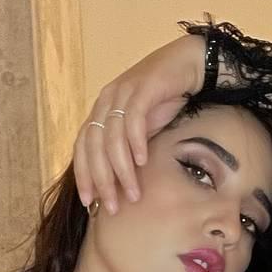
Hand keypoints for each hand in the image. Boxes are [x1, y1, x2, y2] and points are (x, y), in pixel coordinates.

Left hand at [74, 33, 207, 215]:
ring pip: (113, 137)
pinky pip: (134, 118)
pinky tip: (143, 160)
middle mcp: (106, 101)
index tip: (90, 202)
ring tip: (134, 192)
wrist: (187, 65)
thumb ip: (128, 149)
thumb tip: (120, 183)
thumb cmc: (165, 98)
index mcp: (101, 111)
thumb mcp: (142, 128)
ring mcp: (124, 92)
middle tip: (113, 206)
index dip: (84, 175)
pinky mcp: (143, 87)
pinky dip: (136, 142)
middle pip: (95, 146)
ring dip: (123, 169)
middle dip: (103, 180)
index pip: (83, 147)